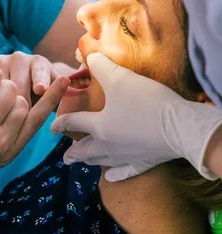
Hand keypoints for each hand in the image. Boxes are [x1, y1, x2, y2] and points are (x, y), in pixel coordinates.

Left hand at [51, 53, 221, 181]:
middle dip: (73, 154)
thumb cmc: (147, 102)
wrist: (181, 127)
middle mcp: (108, 145)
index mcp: (99, 126)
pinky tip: (110, 177)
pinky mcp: (145, 162)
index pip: (74, 123)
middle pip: (85, 150)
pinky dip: (116, 174)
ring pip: (102, 161)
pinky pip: (125, 172)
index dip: (61, 123)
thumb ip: (101, 66)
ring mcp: (126, 156)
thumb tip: (90, 56)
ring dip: (90, 161)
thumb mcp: (120, 77)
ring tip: (83, 162)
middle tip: (64, 157)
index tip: (52, 128)